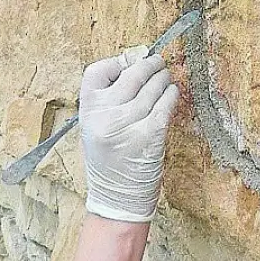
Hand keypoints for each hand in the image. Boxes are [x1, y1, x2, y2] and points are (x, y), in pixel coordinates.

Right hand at [79, 45, 180, 222]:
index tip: (129, 62)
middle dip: (148, 65)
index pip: (96, 71)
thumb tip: (132, 67)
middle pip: (130, 75)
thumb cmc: (108, 162)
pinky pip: (165, 105)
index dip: (116, 63)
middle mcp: (105, 116)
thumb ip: (107, 101)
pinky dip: (171, 95)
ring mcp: (128, 124)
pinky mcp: (150, 135)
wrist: (116, 199)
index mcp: (87, 112)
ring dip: (162, 78)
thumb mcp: (94, 128)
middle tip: (157, 62)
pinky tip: (172, 93)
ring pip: (152, 88)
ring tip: (166, 77)